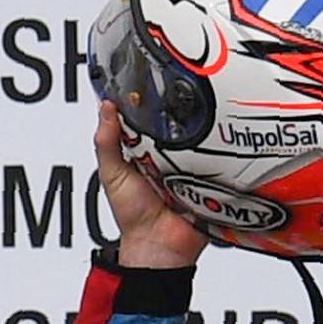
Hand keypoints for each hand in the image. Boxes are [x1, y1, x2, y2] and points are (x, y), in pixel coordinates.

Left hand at [93, 100, 206, 269]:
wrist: (160, 246)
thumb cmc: (133, 216)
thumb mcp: (113, 175)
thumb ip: (107, 143)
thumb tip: (105, 108)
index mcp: (144, 149)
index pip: (147, 116)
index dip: (148, 98)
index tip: (152, 77)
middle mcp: (169, 152)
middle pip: (177, 121)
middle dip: (180, 107)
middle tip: (182, 88)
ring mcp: (191, 162)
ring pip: (200, 133)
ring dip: (201, 125)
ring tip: (202, 109)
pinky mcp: (210, 173)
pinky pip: (218, 155)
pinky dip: (217, 148)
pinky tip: (216, 137)